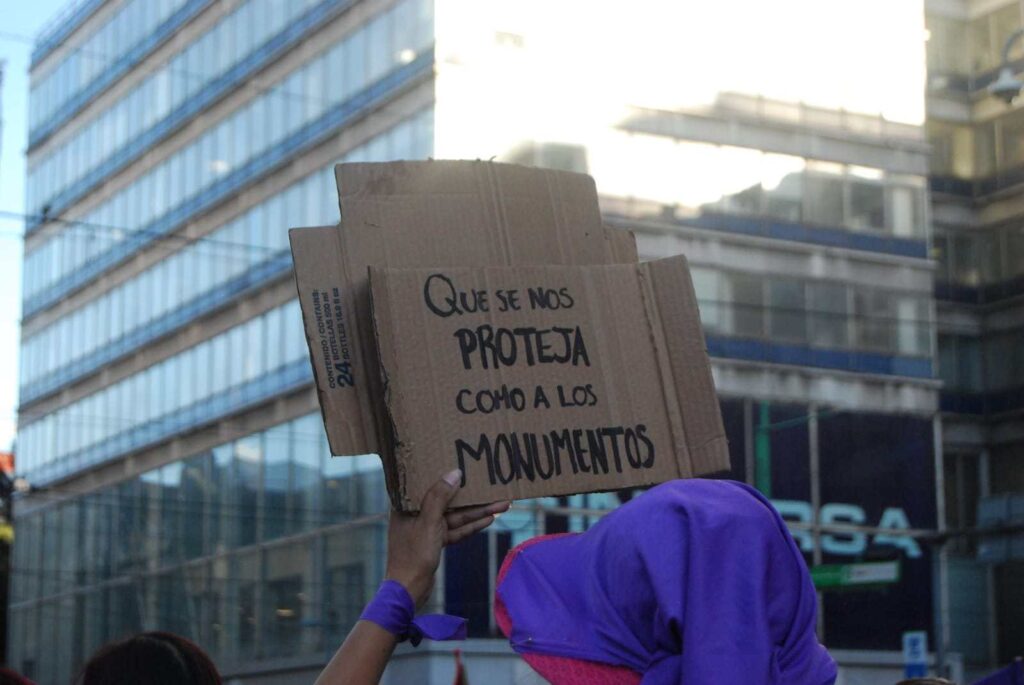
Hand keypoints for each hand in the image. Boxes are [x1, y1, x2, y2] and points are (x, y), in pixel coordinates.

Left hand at [384, 469, 509, 607]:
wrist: (409, 590)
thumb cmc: (413, 556)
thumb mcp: (429, 522)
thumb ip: (439, 497)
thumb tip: (454, 473)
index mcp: (407, 505)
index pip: (429, 483)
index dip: (447, 475)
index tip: (466, 465)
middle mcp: (416, 514)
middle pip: (448, 500)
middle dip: (472, 497)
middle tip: (493, 488)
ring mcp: (427, 529)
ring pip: (456, 516)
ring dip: (478, 512)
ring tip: (502, 504)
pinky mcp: (435, 542)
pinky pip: (456, 530)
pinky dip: (471, 526)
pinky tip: (490, 519)